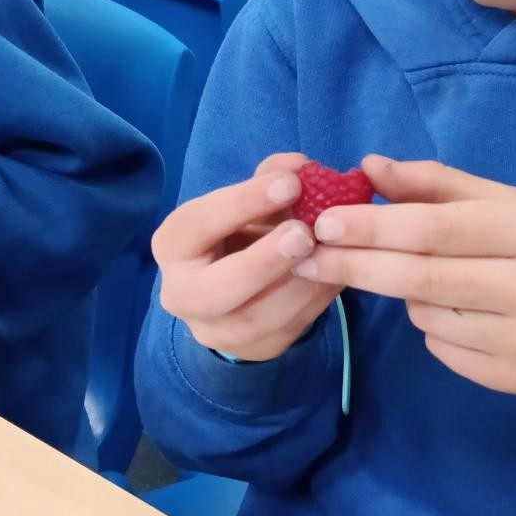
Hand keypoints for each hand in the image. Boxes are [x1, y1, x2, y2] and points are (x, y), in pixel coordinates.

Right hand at [152, 154, 343, 361]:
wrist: (244, 287)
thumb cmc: (244, 230)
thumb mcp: (251, 200)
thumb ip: (271, 177)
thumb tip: (300, 166)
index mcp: (175, 245)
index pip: (197, 224)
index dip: (242, 202)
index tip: (291, 183)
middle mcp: (183, 294)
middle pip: (214, 290)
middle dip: (263, 262)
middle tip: (305, 234)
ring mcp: (218, 330)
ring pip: (257, 318)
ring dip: (301, 283)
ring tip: (334, 251)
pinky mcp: (257, 348)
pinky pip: (290, 327)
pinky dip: (319, 297)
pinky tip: (341, 270)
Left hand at [295, 157, 515, 403]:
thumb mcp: (509, 200)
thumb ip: (438, 184)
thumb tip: (369, 167)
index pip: (438, 229)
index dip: (375, 227)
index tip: (324, 223)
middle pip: (422, 278)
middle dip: (356, 265)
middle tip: (307, 255)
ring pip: (427, 314)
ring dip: (405, 292)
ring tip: (428, 274)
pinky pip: (442, 348)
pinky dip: (432, 324)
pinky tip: (460, 308)